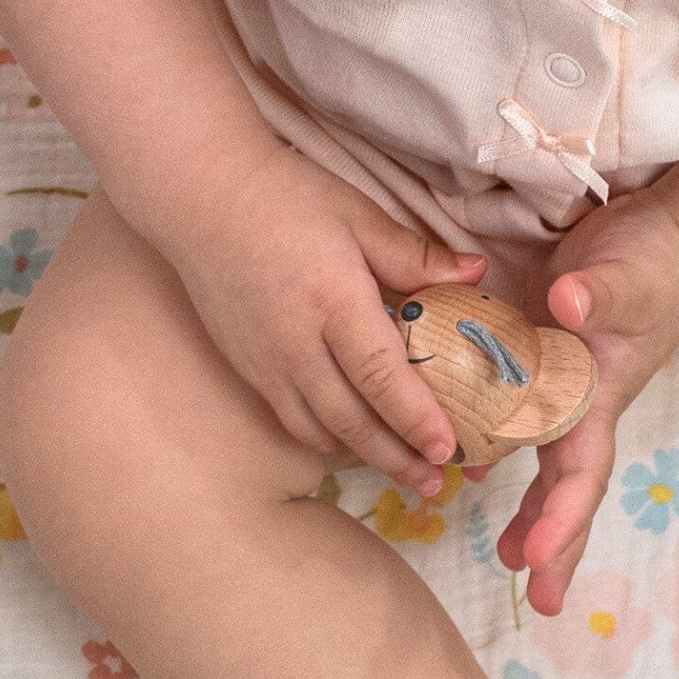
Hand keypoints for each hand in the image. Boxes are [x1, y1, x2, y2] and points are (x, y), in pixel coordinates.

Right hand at [156, 141, 488, 493]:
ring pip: (319, 429)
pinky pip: (291, 417)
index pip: (380, 376)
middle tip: (437, 482)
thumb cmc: (286, 197)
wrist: (201, 196)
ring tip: (403, 469)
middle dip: (398, 457)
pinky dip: (326, 437)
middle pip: (352, 420)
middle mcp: (296, 343)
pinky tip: (351, 439)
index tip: (449, 448)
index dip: (416, 418)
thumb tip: (477, 275)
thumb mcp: (357, 215)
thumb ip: (415, 254)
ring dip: (364, 456)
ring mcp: (265, 361)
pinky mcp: (246, 367)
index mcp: (332, 301)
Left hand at [496, 192, 678, 614]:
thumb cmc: (653, 265)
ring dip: (527, 509)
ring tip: (507, 556)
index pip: (580, 472)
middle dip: (553, 542)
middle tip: (536, 596)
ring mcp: (556, 384)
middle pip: (565, 486)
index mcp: (597, 397)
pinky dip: (494, 444)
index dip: (559, 519)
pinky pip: (510, 414)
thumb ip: (600, 293)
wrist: (664, 243)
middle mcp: (576, 402)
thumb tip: (568, 308)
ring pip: (539, 460)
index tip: (535, 560)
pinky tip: (471, 466)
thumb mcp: (629, 275)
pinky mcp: (536, 357)